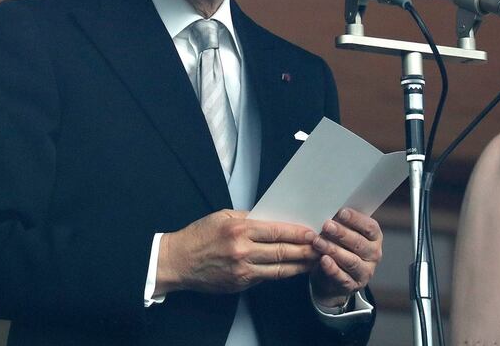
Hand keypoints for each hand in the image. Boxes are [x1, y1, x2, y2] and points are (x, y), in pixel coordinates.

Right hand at [157, 209, 318, 294]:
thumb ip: (249, 217)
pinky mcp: (240, 284)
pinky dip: (282, 273)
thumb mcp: (223, 216)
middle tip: (322, 247)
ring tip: (315, 260)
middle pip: (283, 251)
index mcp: (239, 230)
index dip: (298, 233)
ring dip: (300, 265)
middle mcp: (242, 251)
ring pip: (279, 269)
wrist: (177, 261)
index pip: (277, 231)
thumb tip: (274, 218)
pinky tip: (294, 269)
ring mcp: (242, 270)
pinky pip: (266, 277)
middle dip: (306, 250)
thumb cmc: (199, 236)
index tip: (312, 232)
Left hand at [310, 208, 382, 307]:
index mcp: (375, 238)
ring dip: (334, 250)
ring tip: (318, 242)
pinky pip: (343, 277)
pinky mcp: (353, 285)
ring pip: (351, 260)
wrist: (333, 277)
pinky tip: (323, 260)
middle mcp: (374, 254)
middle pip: (359, 243)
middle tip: (326, 225)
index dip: (356, 219)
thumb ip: (341, 223)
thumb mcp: (343, 234)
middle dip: (342, 233)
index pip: (370, 227)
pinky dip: (332, 269)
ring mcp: (365, 271)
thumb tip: (329, 208)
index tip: (341, 212)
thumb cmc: (339, 247)